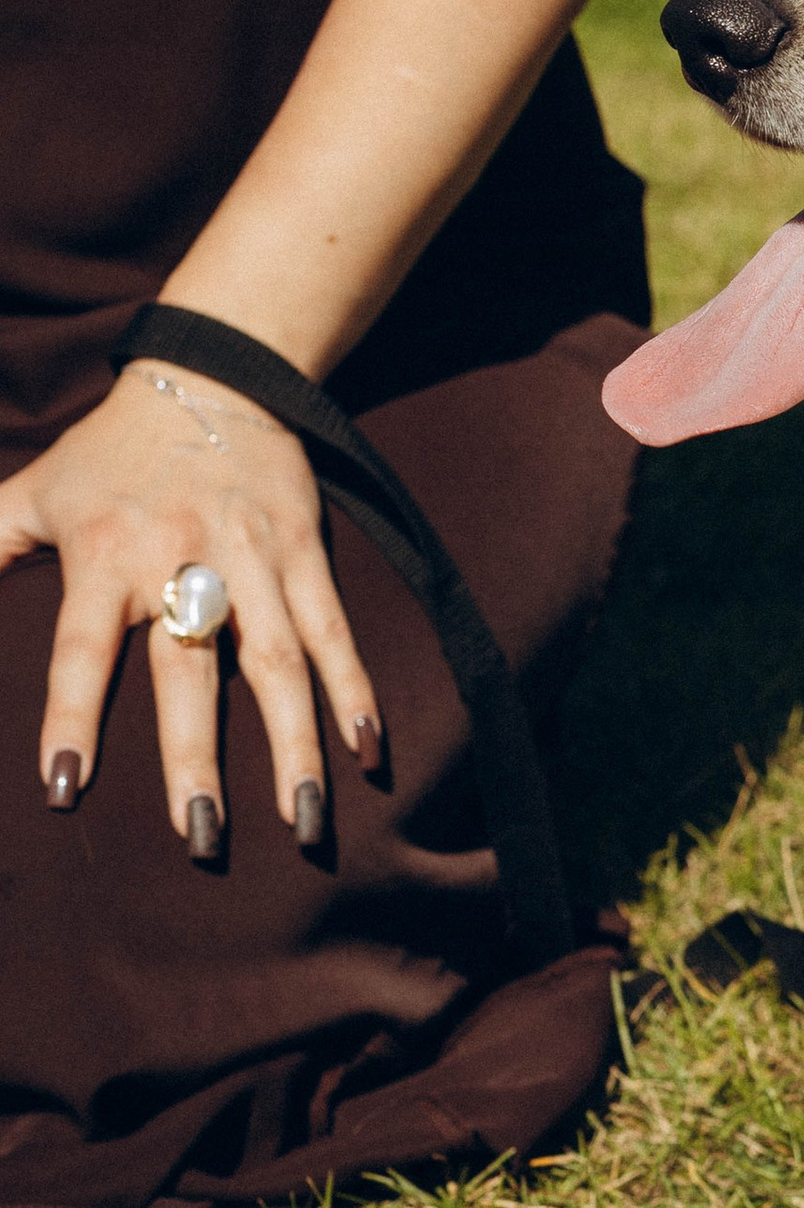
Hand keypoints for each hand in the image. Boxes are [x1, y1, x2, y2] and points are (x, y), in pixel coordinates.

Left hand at [0, 362, 379, 854]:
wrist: (214, 372)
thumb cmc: (110, 449)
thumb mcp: (33, 489)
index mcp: (105, 553)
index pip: (82, 647)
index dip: (73, 713)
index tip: (64, 784)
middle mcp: (181, 559)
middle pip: (190, 671)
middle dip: (195, 757)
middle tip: (198, 835)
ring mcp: (252, 559)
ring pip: (276, 662)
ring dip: (293, 743)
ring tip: (302, 819)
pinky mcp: (305, 552)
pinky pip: (333, 629)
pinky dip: (353, 689)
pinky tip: (366, 748)